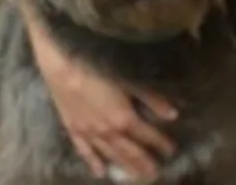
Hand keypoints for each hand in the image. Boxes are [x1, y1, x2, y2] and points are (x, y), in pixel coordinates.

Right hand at [24, 3, 176, 180]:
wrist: (63, 62)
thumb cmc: (98, 64)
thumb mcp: (129, 79)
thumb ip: (151, 98)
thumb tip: (173, 115)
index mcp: (124, 119)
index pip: (147, 136)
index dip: (161, 143)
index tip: (171, 151)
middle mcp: (108, 132)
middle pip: (130, 151)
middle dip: (144, 162)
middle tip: (155, 174)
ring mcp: (89, 132)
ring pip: (110, 154)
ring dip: (124, 165)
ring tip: (136, 177)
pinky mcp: (73, 128)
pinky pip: (85, 151)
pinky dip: (94, 162)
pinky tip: (100, 172)